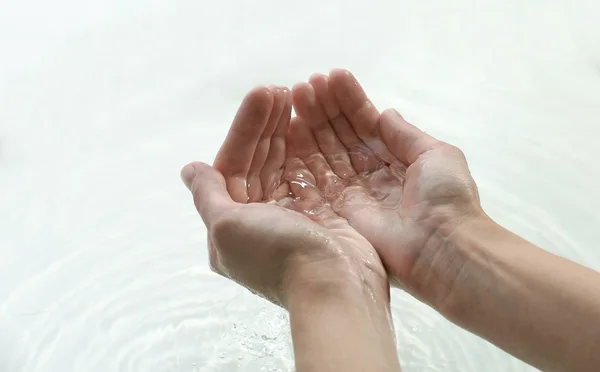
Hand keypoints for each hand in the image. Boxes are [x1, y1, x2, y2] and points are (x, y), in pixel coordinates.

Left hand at [180, 86, 388, 307]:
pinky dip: (309, 150)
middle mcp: (258, 220)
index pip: (232, 165)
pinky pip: (309, 174)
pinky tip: (312, 124)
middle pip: (257, 161)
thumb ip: (207, 195)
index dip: (245, 129)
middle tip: (280, 89)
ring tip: (297, 95)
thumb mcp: (227, 226)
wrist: (336, 287)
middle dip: (267, 124)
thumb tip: (189, 169)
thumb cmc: (278, 257)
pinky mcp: (320, 215)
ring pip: (283, 164)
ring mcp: (291, 216)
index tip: (263, 96)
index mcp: (230, 225)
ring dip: (287, 131)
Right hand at [287, 70, 485, 307]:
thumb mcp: (435, 154)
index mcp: (396, 159)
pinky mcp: (337, 212)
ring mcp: (353, 193)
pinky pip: (316, 178)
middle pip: (342, 136)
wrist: (443, 247)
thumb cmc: (446, 197)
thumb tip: (385, 112)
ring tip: (296, 94)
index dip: (349, 101)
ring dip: (311, 123)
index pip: (366, 124)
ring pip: (326, 152)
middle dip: (325, 108)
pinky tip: (291, 128)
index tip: (331, 77)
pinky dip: (303, 154)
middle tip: (305, 83)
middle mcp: (371, 174)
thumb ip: (405, 134)